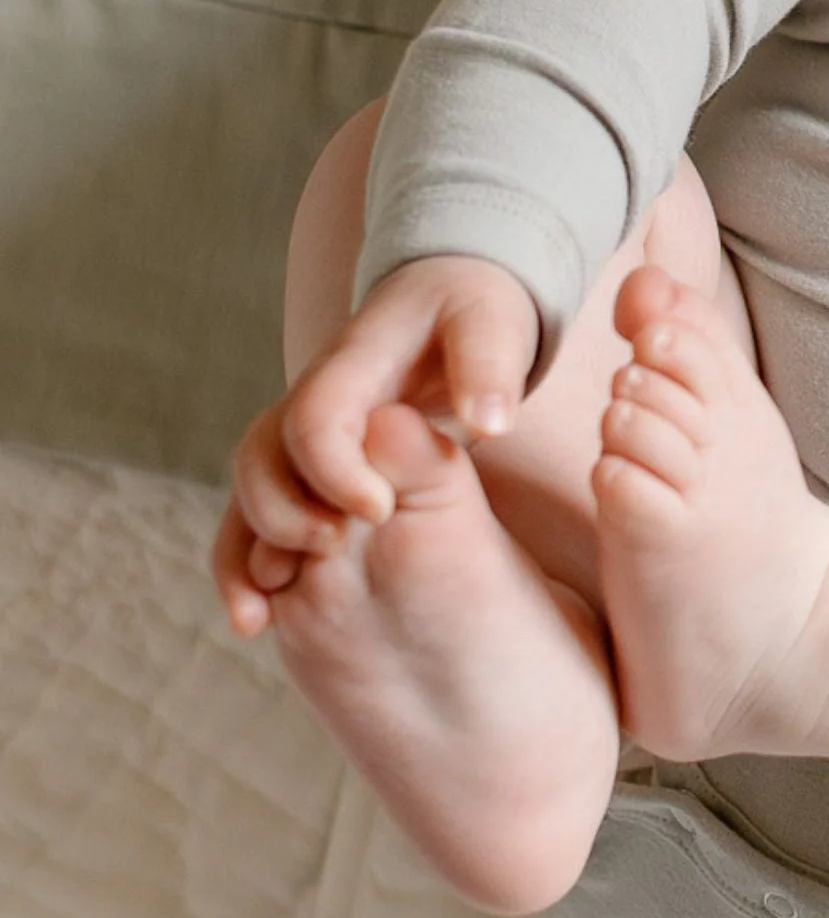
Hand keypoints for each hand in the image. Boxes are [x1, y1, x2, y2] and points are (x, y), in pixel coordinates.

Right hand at [210, 255, 539, 637]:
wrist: (449, 298)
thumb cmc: (475, 312)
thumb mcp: (493, 323)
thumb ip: (490, 367)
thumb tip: (491, 422)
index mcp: (355, 364)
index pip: (318, 416)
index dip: (335, 467)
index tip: (380, 510)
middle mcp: (314, 399)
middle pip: (261, 457)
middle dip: (283, 513)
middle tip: (334, 547)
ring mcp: (302, 434)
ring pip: (248, 492)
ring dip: (248, 553)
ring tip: (261, 616)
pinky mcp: (308, 464)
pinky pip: (258, 514)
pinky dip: (246, 564)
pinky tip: (257, 620)